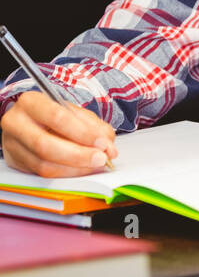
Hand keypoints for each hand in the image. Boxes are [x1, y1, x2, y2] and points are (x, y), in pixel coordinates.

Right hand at [0, 91, 117, 176]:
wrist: (30, 122)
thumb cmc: (53, 114)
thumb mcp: (74, 112)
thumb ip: (94, 127)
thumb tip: (108, 147)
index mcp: (31, 102)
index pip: (57, 118)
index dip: (83, 133)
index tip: (103, 143)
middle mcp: (16, 122)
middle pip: (46, 145)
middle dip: (79, 155)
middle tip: (101, 158)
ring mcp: (12, 144)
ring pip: (44, 164)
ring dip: (75, 168)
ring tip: (95, 164)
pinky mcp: (16, 162)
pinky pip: (43, 173)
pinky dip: (67, 173)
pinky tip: (82, 169)